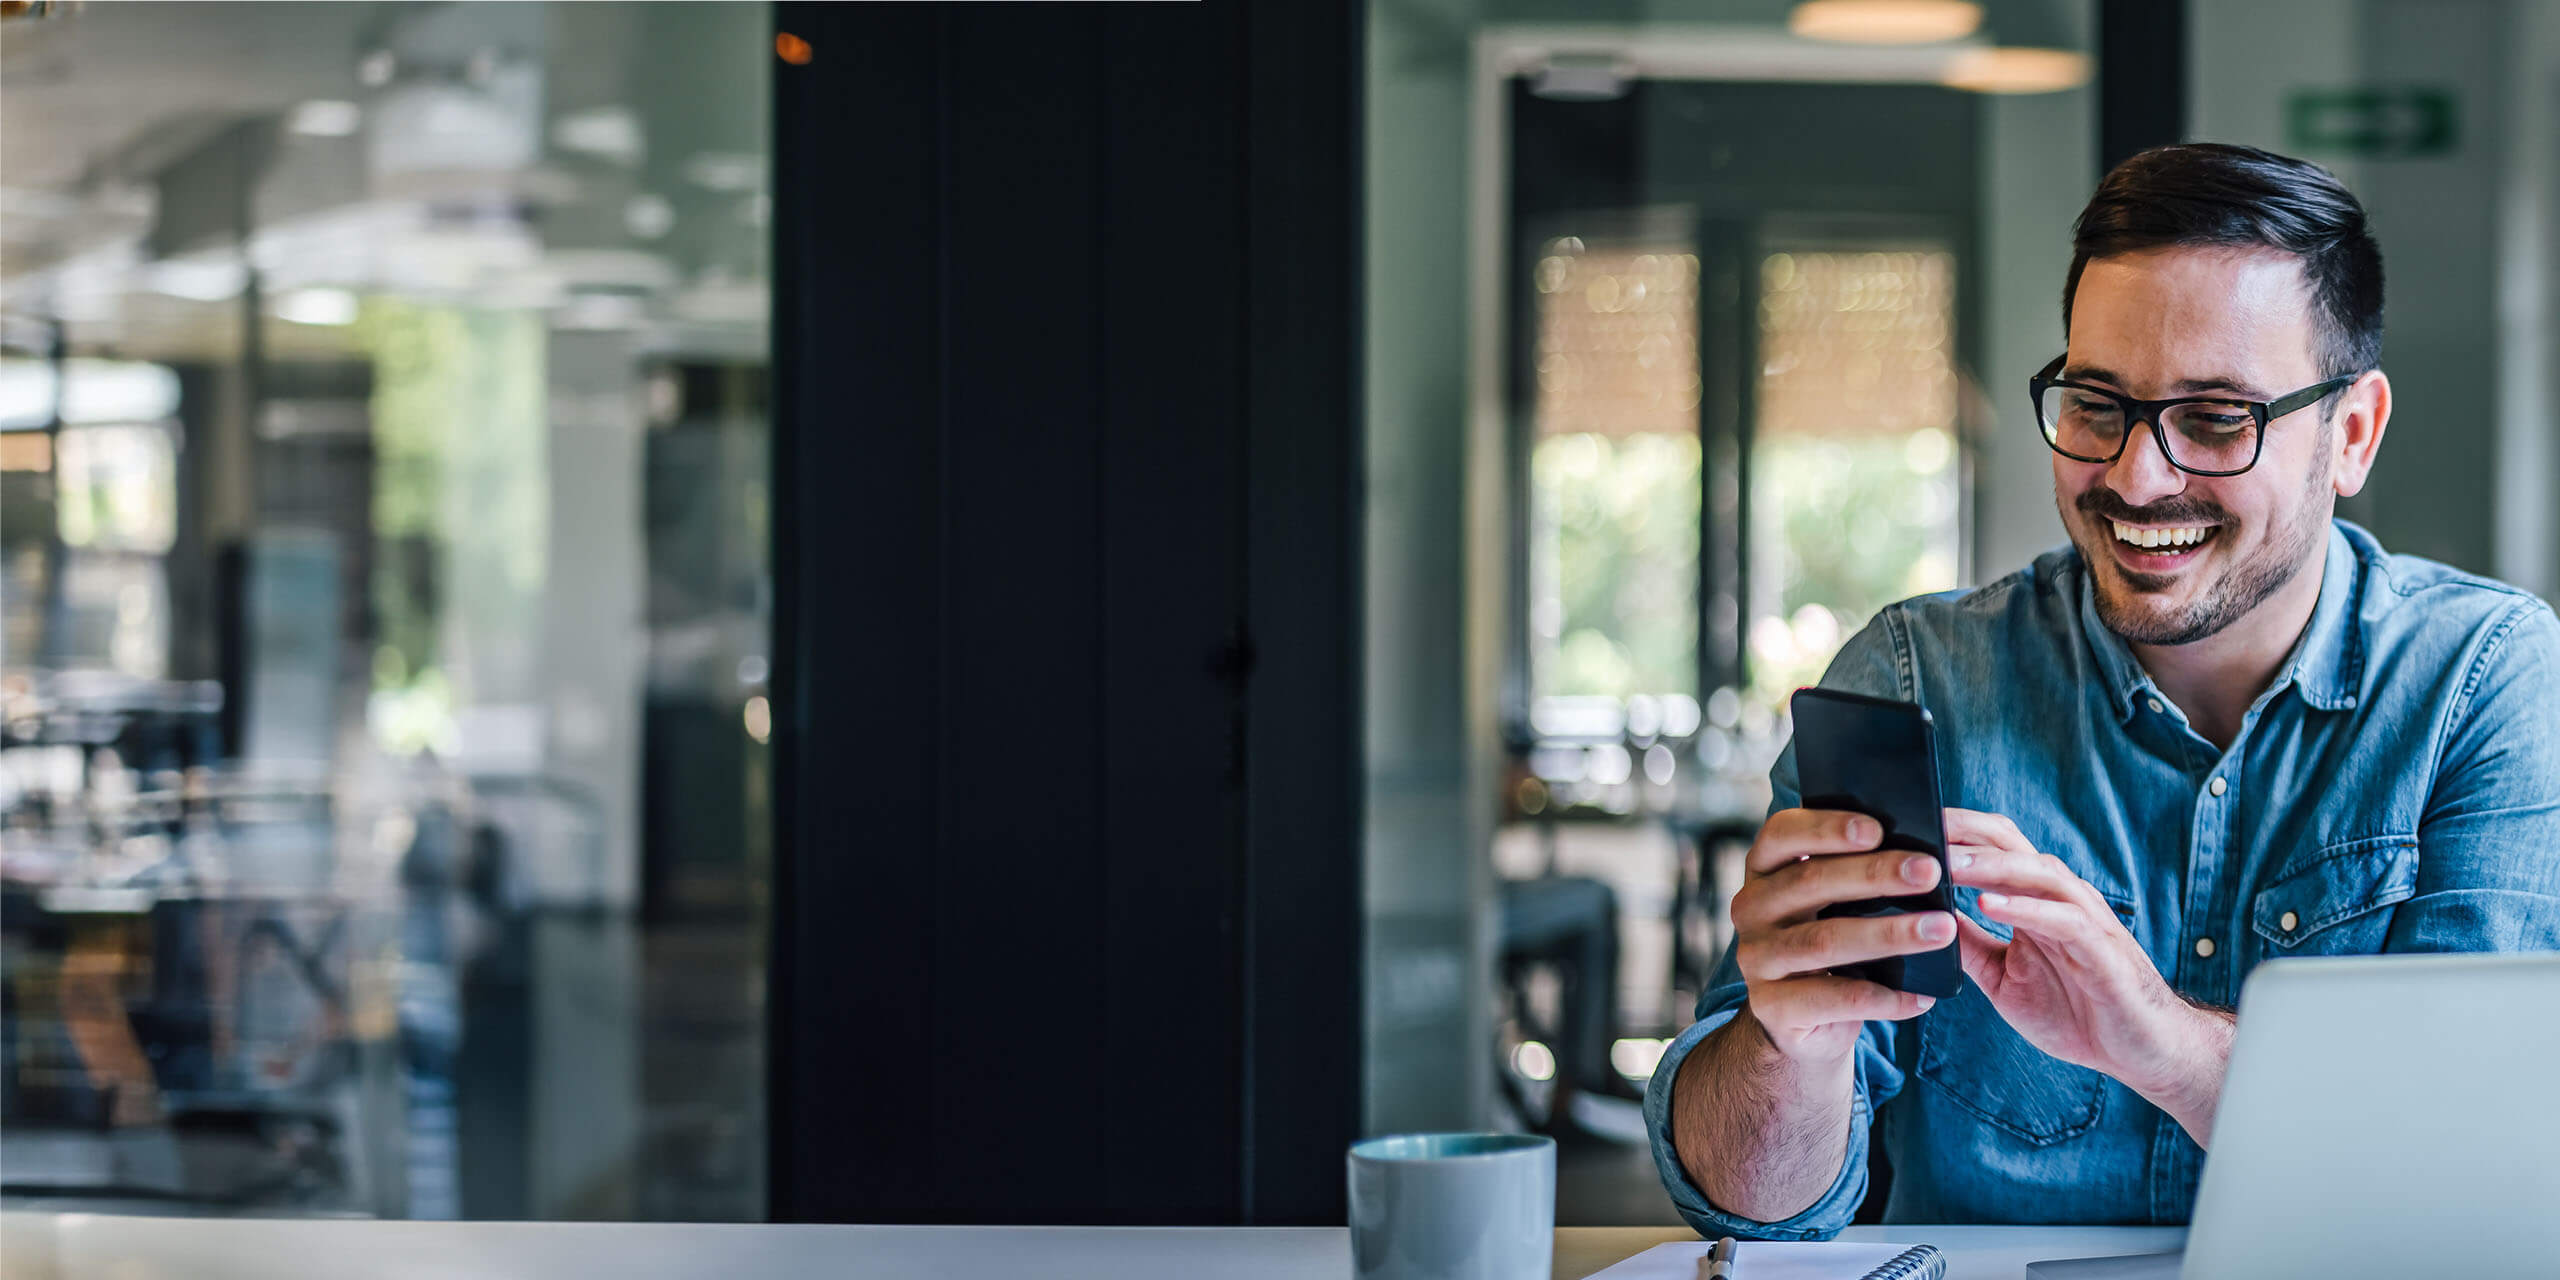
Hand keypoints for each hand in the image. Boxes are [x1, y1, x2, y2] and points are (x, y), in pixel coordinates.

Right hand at [1729, 808, 1954, 1068]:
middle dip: (1874, 874)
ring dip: (1889, 934)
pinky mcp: (1772, 1006)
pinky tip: (1923, 995)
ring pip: (1824, 940)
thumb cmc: (1828, 939)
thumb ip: (1856, 873)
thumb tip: (1921, 856)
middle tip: (1930, 873)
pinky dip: (1884, 997)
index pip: (1782, 833)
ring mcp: (1757, 958)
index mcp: (1764, 869)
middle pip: (1810, 881)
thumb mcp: (1832, 901)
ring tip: (1941, 930)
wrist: (1799, 1018)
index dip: (1827, 827)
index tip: (1878, 829)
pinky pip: (1834, 999)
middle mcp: (1751, 908)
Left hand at [1942, 808, 2233, 1141]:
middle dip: (1963, 833)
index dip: (1951, 833)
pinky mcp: (2100, 948)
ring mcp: (2082, 918)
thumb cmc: (2073, 1009)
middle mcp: (2057, 897)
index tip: (1904, 824)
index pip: (1989, 848)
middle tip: (1917, 825)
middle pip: (2009, 845)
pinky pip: (2062, 918)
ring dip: (1988, 865)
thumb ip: (1966, 944)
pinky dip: (2025, 908)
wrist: (2139, 1051)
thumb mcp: (2001, 976)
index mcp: (2032, 899)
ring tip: (1947, 861)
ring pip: (2035, 873)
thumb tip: (1919, 917)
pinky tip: (1989, 904)